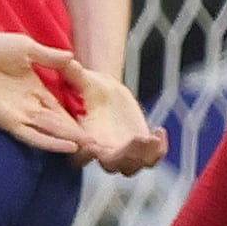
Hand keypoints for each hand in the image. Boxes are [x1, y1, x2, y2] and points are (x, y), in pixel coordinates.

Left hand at [0, 28, 92, 156]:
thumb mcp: (27, 48)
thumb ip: (49, 57)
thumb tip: (72, 58)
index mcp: (34, 87)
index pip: (59, 105)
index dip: (75, 114)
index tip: (93, 123)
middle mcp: (28, 104)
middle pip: (57, 121)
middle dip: (76, 131)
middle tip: (98, 142)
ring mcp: (19, 114)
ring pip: (49, 131)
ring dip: (68, 139)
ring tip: (89, 147)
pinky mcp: (8, 121)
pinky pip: (32, 135)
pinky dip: (50, 142)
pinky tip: (67, 147)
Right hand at [64, 58, 163, 174]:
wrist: (112, 94)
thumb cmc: (94, 88)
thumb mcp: (86, 80)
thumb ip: (75, 74)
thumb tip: (67, 59)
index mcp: (84, 140)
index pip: (80, 157)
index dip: (85, 155)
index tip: (93, 144)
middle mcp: (103, 153)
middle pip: (112, 165)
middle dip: (124, 156)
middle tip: (135, 140)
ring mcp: (124, 155)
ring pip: (133, 166)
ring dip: (143, 155)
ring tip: (151, 138)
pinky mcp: (142, 151)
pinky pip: (152, 159)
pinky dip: (158, 151)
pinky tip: (159, 131)